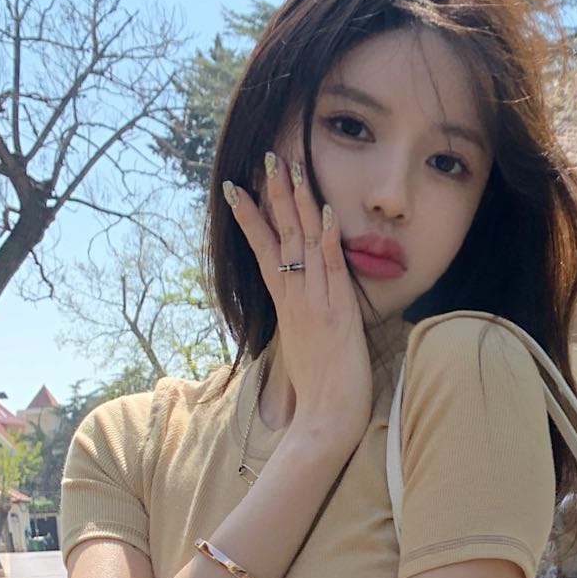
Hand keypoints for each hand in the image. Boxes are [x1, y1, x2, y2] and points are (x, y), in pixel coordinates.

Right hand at [221, 142, 373, 456]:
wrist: (323, 422)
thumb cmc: (317, 396)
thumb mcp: (304, 353)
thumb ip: (302, 327)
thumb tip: (299, 319)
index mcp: (287, 307)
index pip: (265, 252)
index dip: (253, 219)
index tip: (239, 188)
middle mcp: (296, 299)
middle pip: (281, 236)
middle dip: (274, 194)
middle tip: (269, 156)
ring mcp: (315, 304)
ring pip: (303, 244)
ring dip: (298, 202)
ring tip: (291, 166)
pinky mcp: (337, 314)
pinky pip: (331, 268)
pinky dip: (328, 239)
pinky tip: (326, 211)